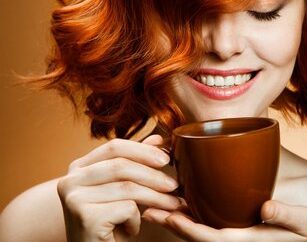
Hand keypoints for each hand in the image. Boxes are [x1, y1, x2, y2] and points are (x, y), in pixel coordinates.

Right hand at [56, 135, 182, 241]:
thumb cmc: (109, 223)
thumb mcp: (123, 190)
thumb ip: (136, 163)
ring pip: (128, 188)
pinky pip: (126, 208)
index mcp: (78, 167)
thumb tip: (157, 139)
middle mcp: (69, 180)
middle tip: (175, 185)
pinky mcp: (85, 218)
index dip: (143, 150)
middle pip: (122, 166)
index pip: (114, 147)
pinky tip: (132, 228)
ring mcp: (74, 199)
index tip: (166, 158)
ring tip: (172, 205)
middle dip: (154, 175)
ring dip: (157, 198)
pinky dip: (136, 219)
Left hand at [143, 200, 306, 240]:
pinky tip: (182, 202)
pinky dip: (192, 216)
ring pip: (201, 232)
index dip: (191, 230)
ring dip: (178, 219)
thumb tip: (268, 208)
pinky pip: (210, 226)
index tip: (172, 215)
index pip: (214, 239)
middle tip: (149, 207)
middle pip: (199, 237)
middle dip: (174, 224)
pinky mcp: (238, 230)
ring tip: (155, 204)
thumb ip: (289, 216)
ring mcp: (236, 238)